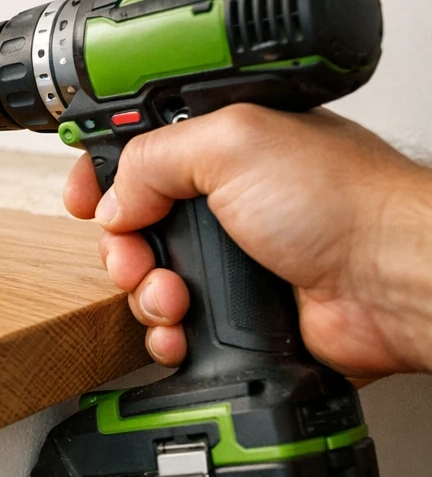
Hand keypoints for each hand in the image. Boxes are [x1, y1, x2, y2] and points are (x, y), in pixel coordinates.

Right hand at [63, 104, 431, 375]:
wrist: (391, 282)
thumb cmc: (345, 204)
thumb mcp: (231, 142)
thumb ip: (152, 157)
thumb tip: (115, 198)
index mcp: (226, 149)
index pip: (141, 155)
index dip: (104, 176)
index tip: (85, 199)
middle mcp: (228, 202)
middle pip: (133, 226)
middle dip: (122, 247)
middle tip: (137, 256)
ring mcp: (234, 261)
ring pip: (148, 282)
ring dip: (146, 295)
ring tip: (174, 297)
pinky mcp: (239, 315)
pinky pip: (175, 329)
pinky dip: (167, 334)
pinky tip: (183, 330)